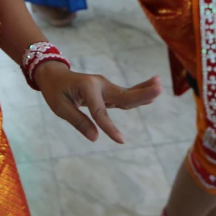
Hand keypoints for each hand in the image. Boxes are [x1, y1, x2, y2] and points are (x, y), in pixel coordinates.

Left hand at [35, 62, 161, 142]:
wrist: (54, 75)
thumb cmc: (55, 91)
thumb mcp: (60, 108)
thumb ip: (78, 121)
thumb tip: (95, 137)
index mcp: (87, 88)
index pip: (99, 111)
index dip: (109, 127)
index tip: (121, 141)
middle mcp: (99, 84)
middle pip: (123, 94)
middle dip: (141, 93)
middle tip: (159, 89)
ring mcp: (105, 86)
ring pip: (127, 94)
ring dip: (144, 91)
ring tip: (160, 87)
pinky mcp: (108, 91)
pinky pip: (125, 95)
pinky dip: (138, 95)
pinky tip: (151, 95)